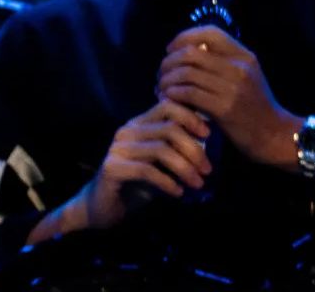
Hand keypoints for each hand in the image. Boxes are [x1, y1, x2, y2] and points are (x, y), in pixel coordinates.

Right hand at [79, 99, 212, 229]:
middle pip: (169, 129)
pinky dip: (167, 182)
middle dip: (193, 149)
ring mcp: (117, 148)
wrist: (105, 207)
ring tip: (198, 183)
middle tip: (207, 170)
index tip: (209, 135)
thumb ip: (179, 146)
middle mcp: (127, 131)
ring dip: (184, 168)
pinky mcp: (111, 168)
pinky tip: (178, 192)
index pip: (168, 106)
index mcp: (140, 123)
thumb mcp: (163, 161)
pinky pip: (147, 171)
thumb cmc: (140, 182)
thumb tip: (209, 137)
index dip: (191, 117)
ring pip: (161, 150)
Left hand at [157, 26, 296, 167]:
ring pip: (186, 73)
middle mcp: (240, 67)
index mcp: (245, 56)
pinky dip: (172, 94)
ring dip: (166, 80)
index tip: (171, 50)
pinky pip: (188, 94)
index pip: (210, 33)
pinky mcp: (224, 108)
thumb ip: (223, 63)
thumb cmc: (254, 106)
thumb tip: (188, 51)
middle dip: (168, 62)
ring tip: (161, 89)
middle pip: (191, 53)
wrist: (273, 134)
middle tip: (161, 75)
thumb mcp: (246, 77)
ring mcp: (233, 88)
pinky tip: (168, 99)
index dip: (184, 37)